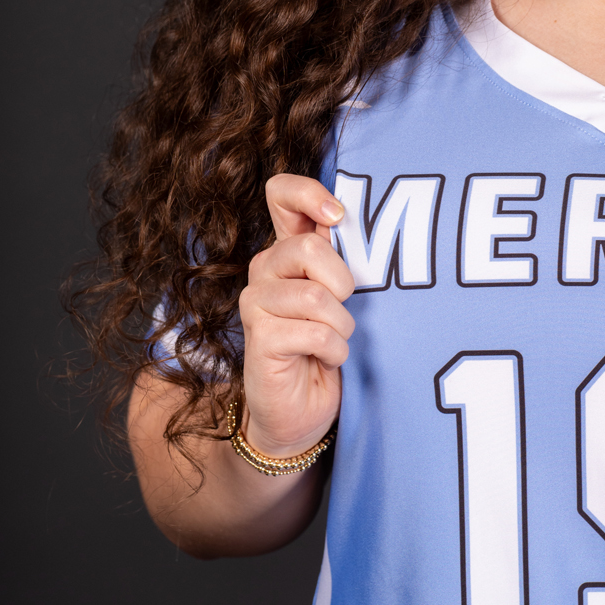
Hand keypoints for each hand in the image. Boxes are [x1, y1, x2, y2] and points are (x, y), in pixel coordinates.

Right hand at [235, 174, 353, 457]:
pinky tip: (325, 359)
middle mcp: (265, 268)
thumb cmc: (327, 347)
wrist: (303, 411)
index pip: (282, 194)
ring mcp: (256, 302)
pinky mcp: (258, 337)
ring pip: (316, 297)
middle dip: (343, 284)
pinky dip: (334, 350)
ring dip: (341, 326)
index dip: (310, 194)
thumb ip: (341, 256)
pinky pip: (315, 333)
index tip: (338, 218)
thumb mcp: (341, 296)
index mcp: (288, 250)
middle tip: (343, 310)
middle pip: (308, 248)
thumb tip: (348, 219)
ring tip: (334, 340)